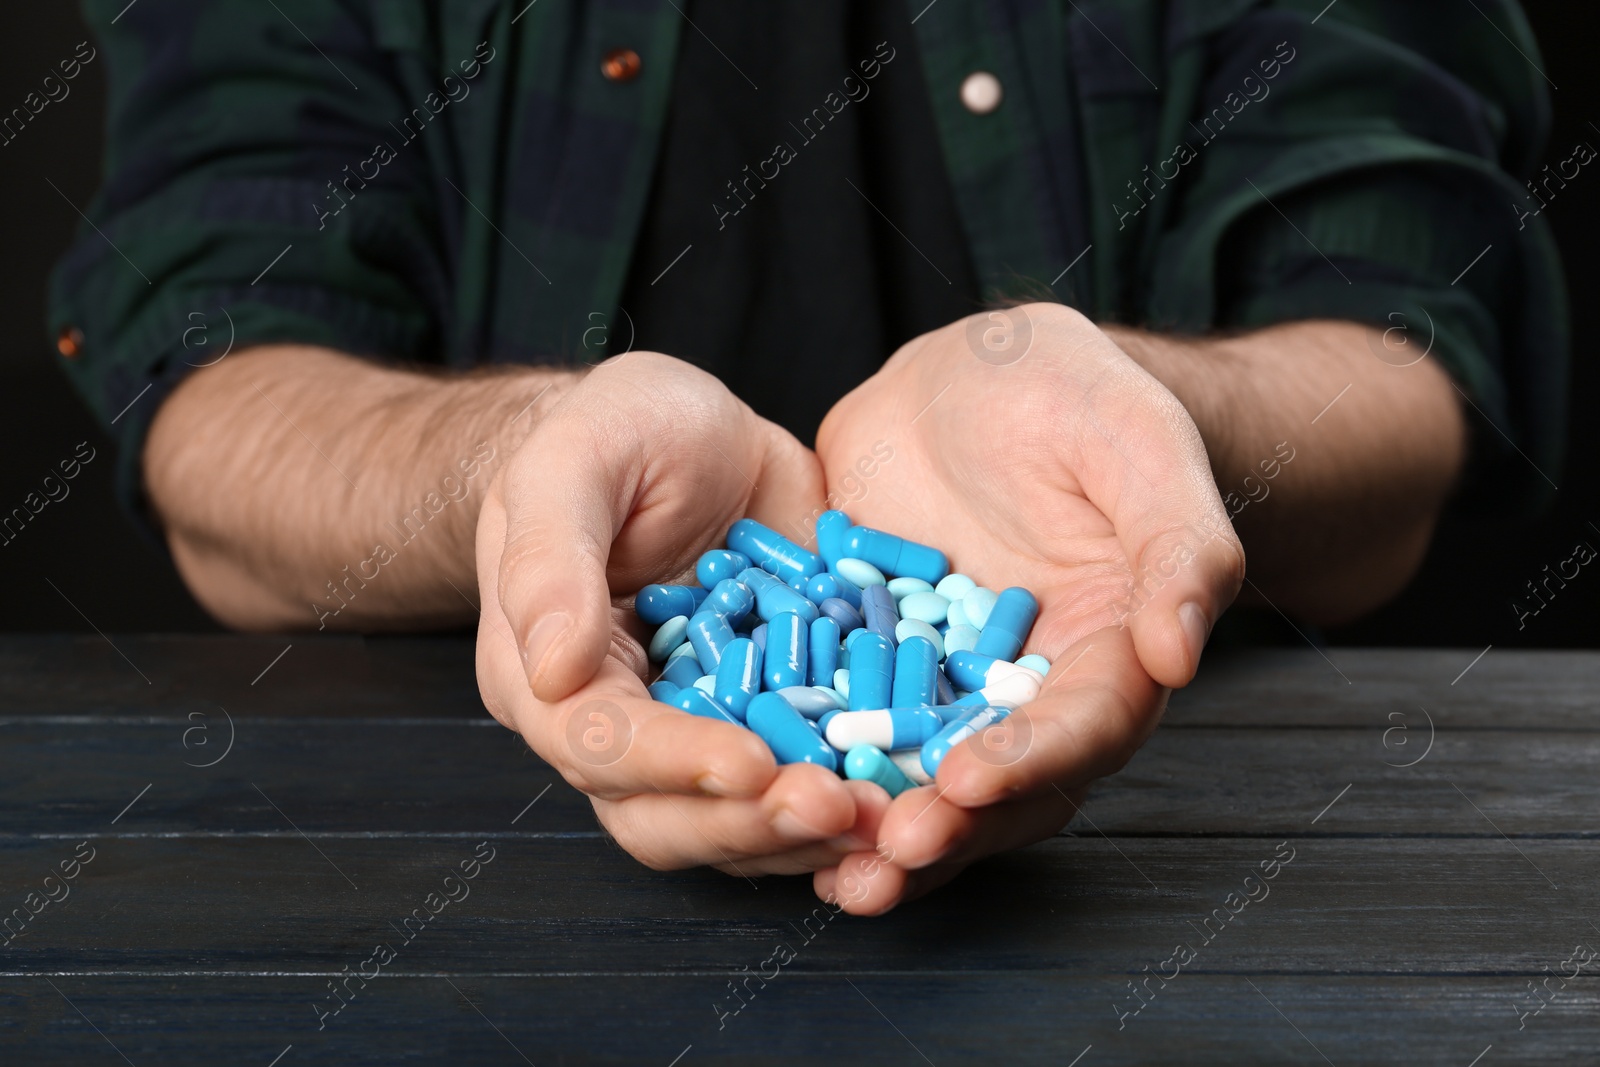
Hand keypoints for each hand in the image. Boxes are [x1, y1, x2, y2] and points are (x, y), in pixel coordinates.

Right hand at [474, 353, 884, 874]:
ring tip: (890, 815)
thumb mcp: (573, 462)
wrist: (687, 429)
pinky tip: (915, 790)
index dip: (674, 766)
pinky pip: (809, 775)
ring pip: (740, 820)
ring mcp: (705, 728)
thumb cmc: (611, 433)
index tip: (752, 764)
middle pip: (666, 816)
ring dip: (811, 833)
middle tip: (840, 808)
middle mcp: (623, 726)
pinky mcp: (777, 715)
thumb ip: (549, 559)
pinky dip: (856, 793)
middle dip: (752, 824)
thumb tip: (553, 671)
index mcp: (552, 677)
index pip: (599, 747)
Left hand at [812, 304, 1244, 912]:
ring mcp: (939, 678)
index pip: (1082, 727)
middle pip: (997, 783)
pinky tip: (762, 791)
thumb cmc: (1084, 397)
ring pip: (914, 771)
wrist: (982, 369)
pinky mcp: (867, 654)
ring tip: (828, 870)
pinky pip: (839, 718)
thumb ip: (1178, 548)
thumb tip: (1178, 654)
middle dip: (946, 826)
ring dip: (875, 825)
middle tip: (886, 853)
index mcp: (1108, 652)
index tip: (969, 783)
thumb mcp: (1141, 450)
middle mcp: (1023, 687)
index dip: (1031, 762)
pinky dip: (810, 760)